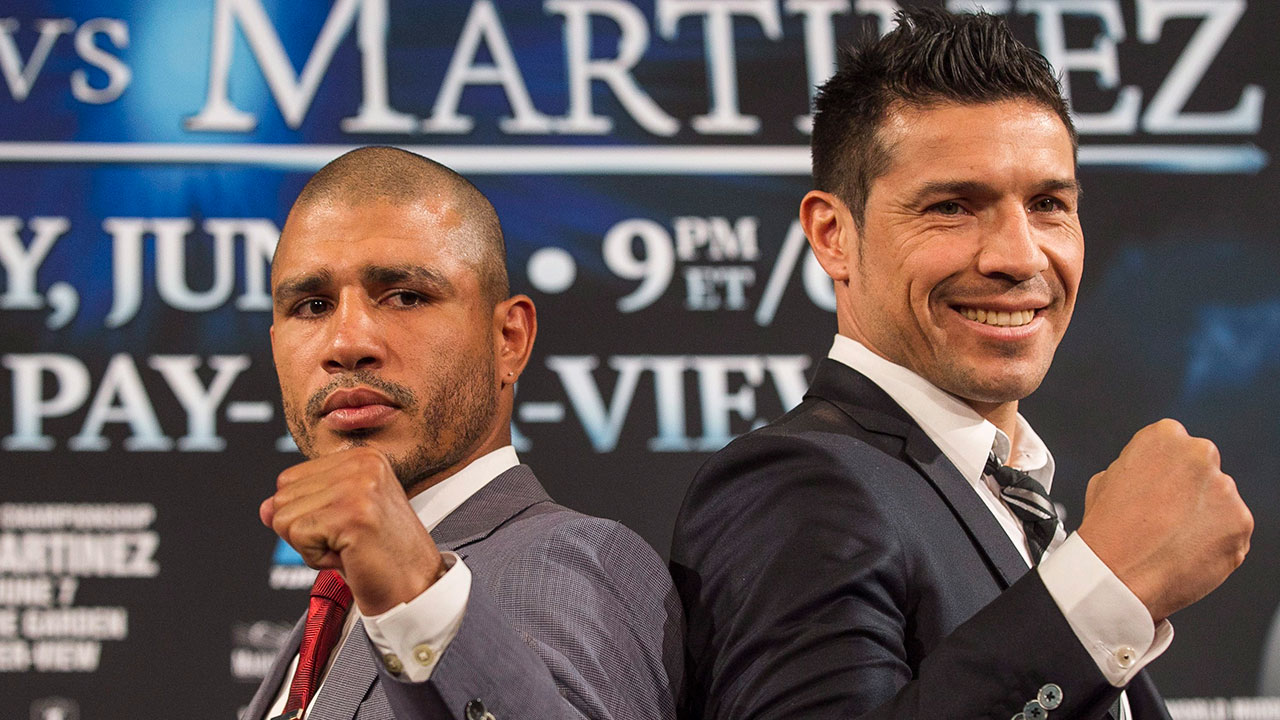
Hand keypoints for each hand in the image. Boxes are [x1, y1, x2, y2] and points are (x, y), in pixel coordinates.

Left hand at [260, 446, 442, 614]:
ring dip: (310, 545)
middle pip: (282, 496)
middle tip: (347, 542)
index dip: (307, 514)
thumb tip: (264, 508)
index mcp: (362, 457)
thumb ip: (303, 506)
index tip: (345, 527)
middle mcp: (362, 464)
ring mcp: (359, 487)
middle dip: (305, 530)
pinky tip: (349, 557)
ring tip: (349, 548)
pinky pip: (298, 536)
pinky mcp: (352, 514)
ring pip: (283, 517)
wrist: (414, 589)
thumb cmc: (381, 557)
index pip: (290, 478)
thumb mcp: (340, 520)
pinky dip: (316, 558)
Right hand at [1077, 419, 1251, 622]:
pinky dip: (1216, 542)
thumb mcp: (1106, 480)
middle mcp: (1200, 455)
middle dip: (1189, 489)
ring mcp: (1225, 489)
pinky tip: (1187, 551)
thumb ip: (1138, 468)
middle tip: (1165, 515)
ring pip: (1220, 500)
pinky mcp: (1241, 523)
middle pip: (1202, 468)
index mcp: (1163, 436)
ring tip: (1173, 539)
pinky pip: (1233, 530)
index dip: (1164, 471)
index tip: (1157, 487)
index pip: (1175, 444)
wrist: (1118, 574)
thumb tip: (1152, 475)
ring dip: (1204, 516)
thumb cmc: (1107, 530)